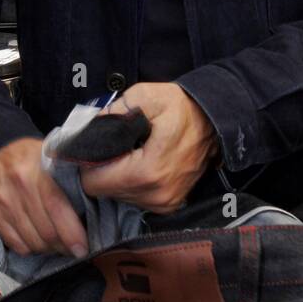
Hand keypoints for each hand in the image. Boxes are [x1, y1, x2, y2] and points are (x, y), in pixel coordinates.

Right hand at [0, 137, 87, 256]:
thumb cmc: (29, 158)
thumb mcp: (51, 156)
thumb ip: (69, 177)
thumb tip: (95, 202)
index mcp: (36, 170)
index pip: (57, 207)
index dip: (72, 232)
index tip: (83, 247)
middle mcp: (17, 186)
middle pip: (46, 231)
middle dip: (64, 245)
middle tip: (74, 247)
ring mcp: (1, 202)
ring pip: (32, 242)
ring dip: (49, 249)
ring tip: (57, 244)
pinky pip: (17, 244)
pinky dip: (31, 248)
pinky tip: (38, 240)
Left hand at [80, 83, 216, 213]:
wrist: (215, 121)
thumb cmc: (182, 108)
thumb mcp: (146, 96)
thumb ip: (113, 111)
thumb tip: (87, 128)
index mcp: (147, 172)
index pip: (94, 182)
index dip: (89, 162)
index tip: (96, 146)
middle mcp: (155, 195)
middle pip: (105, 191)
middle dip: (103, 169)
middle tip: (114, 146)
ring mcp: (164, 203)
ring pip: (119, 196)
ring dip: (118, 177)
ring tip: (130, 154)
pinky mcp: (169, 205)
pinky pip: (135, 199)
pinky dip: (132, 183)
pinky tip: (141, 164)